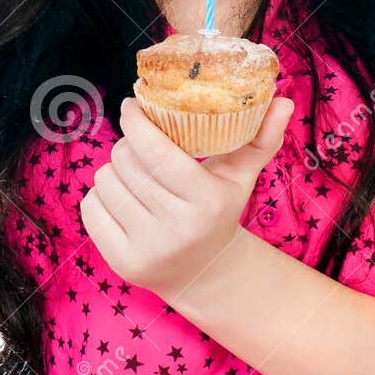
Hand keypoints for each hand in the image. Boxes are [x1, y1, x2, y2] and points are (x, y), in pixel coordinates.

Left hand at [79, 91, 294, 300]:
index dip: (137, 123)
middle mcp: (177, 227)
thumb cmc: (220, 210)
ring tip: (133, 174)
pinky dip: (100, 196)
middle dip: (127, 145)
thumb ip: (261, 137)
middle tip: (138, 144)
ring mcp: (147, 248)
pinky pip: (90, 208)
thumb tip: (284, 100)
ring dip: (112, 169)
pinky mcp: (121, 263)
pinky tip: (121, 198)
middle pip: (126, 162)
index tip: (131, 106)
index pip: (157, 152)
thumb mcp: (241, 175)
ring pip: (105, 182)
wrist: (203, 273)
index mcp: (207, 201)